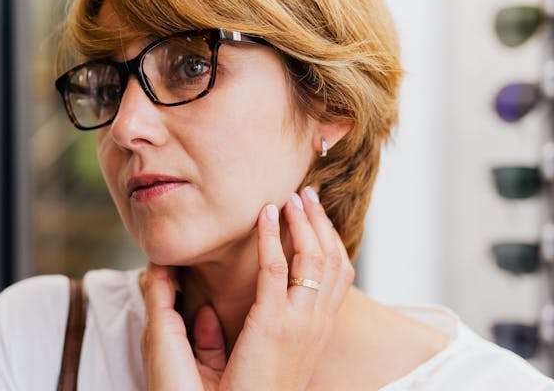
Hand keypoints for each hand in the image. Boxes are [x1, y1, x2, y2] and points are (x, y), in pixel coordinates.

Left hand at [141, 186, 354, 390]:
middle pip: (334, 260)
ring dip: (302, 222)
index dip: (329, 241)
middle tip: (306, 194)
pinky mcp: (274, 323)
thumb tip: (215, 313)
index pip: (337, 277)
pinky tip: (264, 215)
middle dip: (321, 223)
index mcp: (315, 333)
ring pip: (314, 257)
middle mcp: (316, 325)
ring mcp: (300, 323)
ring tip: (289, 197)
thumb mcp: (249, 359)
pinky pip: (277, 268)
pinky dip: (273, 236)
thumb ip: (236, 332)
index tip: (313, 216)